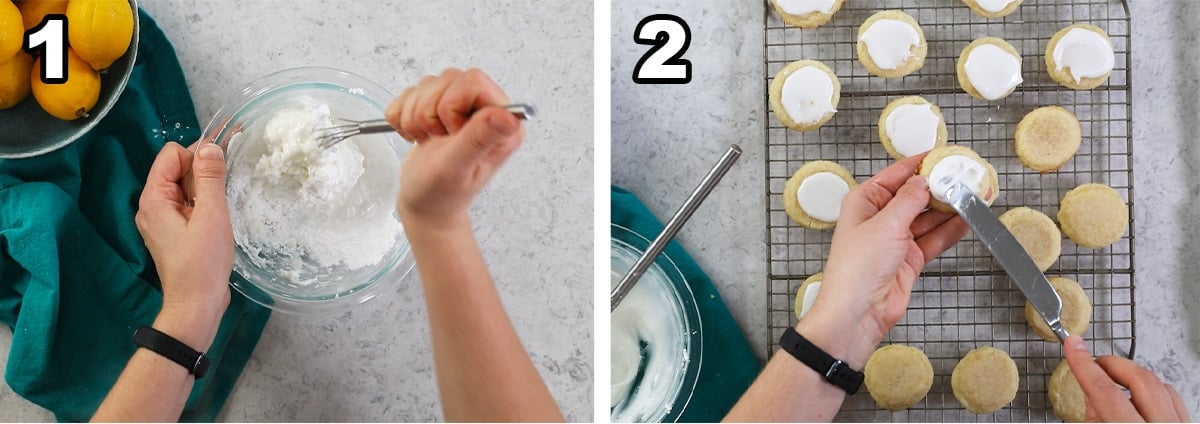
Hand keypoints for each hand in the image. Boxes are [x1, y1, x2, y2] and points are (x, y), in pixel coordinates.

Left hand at [135, 141, 232, 349]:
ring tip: (219, 212)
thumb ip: (210, 178)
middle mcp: (152, 205)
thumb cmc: (203, 263)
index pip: (172, 154)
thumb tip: (211, 146)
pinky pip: (187, 205)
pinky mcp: (172, 231)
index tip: (221, 170)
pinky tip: (216, 220)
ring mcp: (161, 219)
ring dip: (205, 191)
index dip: (198, 156)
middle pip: (178, 169)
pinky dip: (203, 205)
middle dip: (202, 173)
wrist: (197, 304)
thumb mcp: (211, 216)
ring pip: (185, 187)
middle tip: (222, 195)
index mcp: (154, 198)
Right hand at [385, 68, 524, 229]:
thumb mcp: (458, 168)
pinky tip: (416, 136)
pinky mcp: (439, 106)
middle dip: (429, 111)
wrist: (424, 205)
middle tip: (437, 139)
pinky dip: (404, 116)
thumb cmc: (442, 194)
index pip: (473, 82)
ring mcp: (462, 107)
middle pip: (449, 78)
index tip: (450, 133)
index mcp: (503, 122)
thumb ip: (478, 138)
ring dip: (416, 116)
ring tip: (428, 141)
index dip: (451, 106)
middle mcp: (487, 110)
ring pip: (429, 83)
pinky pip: (411, 92)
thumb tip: (507, 116)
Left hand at [799, 155, 968, 366]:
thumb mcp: (885, 225)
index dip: (921, 164)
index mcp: (864, 202)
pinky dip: (950, 230)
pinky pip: (934, 239)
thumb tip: (924, 180)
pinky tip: (968, 219)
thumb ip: (909, 200)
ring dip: (950, 208)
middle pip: (915, 195)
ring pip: (928, 217)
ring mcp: (895, 239)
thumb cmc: (858, 267)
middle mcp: (879, 218)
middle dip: (940, 187)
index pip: (896, 175)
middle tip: (968, 176)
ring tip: (975, 195)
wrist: (858, 313)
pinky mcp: (909, 259)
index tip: (945, 155)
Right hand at [1063, 335, 1190, 421]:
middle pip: (1139, 378)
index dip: (1084, 365)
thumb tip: (1090, 396)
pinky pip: (1173, 398)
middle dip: (1111, 364)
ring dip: (1132, 376)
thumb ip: (1093, 418)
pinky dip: (1154, 390)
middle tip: (1092, 362)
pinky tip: (1139, 395)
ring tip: (1112, 381)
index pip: (1104, 391)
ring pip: (1160, 384)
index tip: (1073, 345)